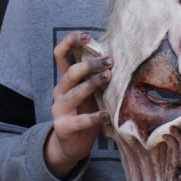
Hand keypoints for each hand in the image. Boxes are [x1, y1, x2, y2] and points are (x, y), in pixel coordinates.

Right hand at [44, 31, 112, 178]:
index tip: (87, 35)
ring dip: (92, 83)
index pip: (61, 54)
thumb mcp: (91, 93)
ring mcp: (59, 109)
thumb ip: (98, 77)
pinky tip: (107, 115)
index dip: (70, 42)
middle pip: (71, 72)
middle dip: (90, 64)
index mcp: (65, 80)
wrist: (72, 145)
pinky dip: (95, 117)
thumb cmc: (86, 113)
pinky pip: (81, 120)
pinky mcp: (64, 127)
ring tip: (109, 77)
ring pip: (75, 93)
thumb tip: (121, 57)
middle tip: (110, 60)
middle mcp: (59, 91)